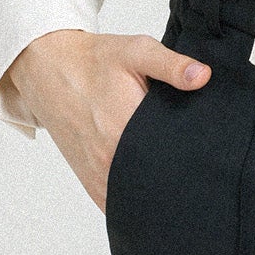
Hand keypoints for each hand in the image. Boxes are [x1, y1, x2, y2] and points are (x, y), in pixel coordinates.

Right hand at [5, 29, 210, 210]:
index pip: (173, 157)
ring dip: (157, 192)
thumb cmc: (93, 61)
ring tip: (176, 176)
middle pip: (158, 182)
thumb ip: (171, 66)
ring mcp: (98, 175)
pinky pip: (118, 204)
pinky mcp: (90, 181)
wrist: (48, 70)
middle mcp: (110, 159)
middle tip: (197, 164)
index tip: (207, 152)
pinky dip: (135, 200)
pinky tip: (151, 187)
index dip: (194, 157)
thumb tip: (203, 77)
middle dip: (179, 176)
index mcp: (126, 128)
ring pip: (137, 199)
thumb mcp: (136, 51)